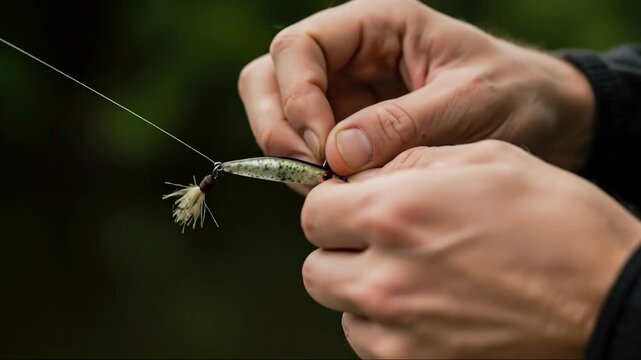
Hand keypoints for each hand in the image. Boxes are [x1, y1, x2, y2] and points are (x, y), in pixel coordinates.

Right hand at [238, 0, 594, 178]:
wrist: (543, 122)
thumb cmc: (514, 93)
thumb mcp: (469, 101)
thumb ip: (404, 123)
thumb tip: (337, 155)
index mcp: (374, 27)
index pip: (298, 47)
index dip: (296, 96)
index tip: (323, 147)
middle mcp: (347, 60)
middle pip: (269, 78)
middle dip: (278, 126)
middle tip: (310, 172)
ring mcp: (343, 99)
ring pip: (279, 118)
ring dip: (291, 157)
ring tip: (333, 189)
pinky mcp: (348, 137)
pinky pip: (307, 154)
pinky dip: (313, 177)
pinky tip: (347, 195)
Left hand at [301, 140, 640, 357]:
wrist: (609, 297)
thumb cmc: (558, 223)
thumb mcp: (485, 159)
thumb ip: (410, 162)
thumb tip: (368, 177)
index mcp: (396, 213)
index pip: (313, 212)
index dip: (333, 204)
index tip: (353, 205)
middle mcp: (385, 277)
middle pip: (316, 265)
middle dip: (339, 247)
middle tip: (377, 239)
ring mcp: (398, 332)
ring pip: (341, 307)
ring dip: (359, 287)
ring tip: (409, 272)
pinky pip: (368, 342)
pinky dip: (383, 324)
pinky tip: (424, 304)